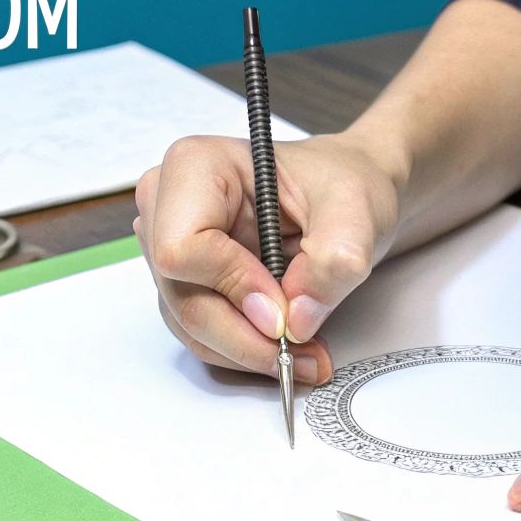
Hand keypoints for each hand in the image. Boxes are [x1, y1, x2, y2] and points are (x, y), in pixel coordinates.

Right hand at [133, 132, 403, 382]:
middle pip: (182, 296)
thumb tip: (298, 320)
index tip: (284, 310)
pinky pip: (202, 334)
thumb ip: (331, 262)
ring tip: (305, 354)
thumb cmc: (339, 185)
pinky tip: (287, 349)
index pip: (181, 248)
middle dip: (245, 336)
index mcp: (194, 167)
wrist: (342, 199)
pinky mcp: (184, 283)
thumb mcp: (354, 212)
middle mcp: (166, 207)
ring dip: (248, 351)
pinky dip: (245, 351)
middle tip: (302, 352)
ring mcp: (169, 248)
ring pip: (190, 325)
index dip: (233, 286)